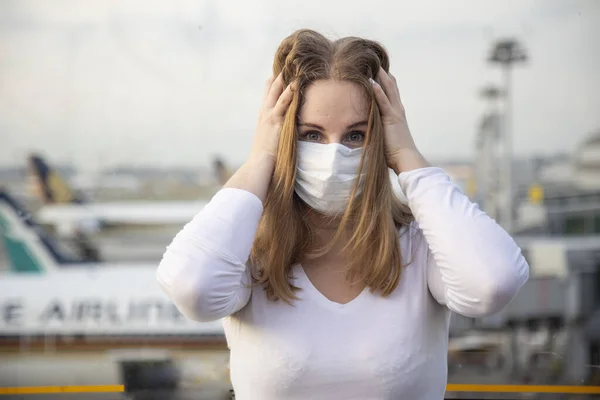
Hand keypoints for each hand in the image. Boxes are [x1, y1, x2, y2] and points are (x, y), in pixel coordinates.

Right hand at [223, 74, 293, 202]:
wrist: (259, 165)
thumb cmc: (264, 160)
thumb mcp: (269, 146)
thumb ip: (274, 139)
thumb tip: (278, 141)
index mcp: (262, 121)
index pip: (267, 100)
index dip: (270, 88)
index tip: (274, 77)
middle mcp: (264, 116)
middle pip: (269, 93)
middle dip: (275, 80)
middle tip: (282, 67)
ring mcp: (268, 117)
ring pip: (275, 94)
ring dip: (282, 80)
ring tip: (289, 68)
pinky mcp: (274, 121)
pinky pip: (283, 103)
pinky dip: (288, 92)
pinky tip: (294, 83)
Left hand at [371, 68, 428, 173]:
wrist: (406, 159)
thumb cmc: (395, 153)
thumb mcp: (386, 137)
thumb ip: (379, 129)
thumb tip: (368, 129)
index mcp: (396, 114)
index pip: (391, 93)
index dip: (385, 81)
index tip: (377, 70)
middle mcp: (398, 110)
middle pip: (391, 86)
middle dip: (383, 73)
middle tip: (374, 60)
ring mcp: (395, 113)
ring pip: (388, 90)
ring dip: (380, 76)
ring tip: (373, 64)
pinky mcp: (391, 119)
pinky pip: (383, 102)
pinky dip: (377, 91)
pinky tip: (371, 81)